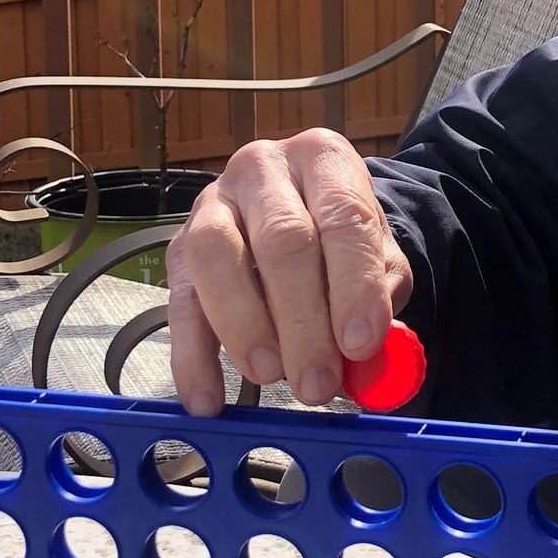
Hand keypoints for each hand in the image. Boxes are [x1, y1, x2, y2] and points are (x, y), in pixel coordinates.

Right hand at [167, 131, 412, 417]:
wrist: (301, 214)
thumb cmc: (341, 241)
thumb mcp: (379, 257)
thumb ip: (379, 297)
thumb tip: (366, 351)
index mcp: (324, 160)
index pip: (343, 215)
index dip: (353, 284)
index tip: (360, 344)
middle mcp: (264, 168)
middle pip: (282, 240)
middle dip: (302, 320)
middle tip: (317, 382)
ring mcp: (213, 202)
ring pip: (217, 258)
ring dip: (245, 327)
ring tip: (270, 376)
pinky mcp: (178, 246)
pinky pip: (179, 302)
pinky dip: (192, 356)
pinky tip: (208, 398)